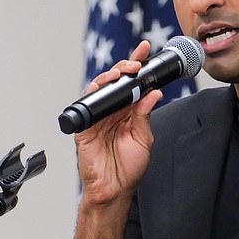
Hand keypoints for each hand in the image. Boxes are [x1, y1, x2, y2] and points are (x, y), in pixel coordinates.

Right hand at [74, 40, 161, 205]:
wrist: (114, 189)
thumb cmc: (128, 167)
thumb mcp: (143, 138)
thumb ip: (145, 115)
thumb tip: (154, 92)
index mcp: (127, 112)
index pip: (133, 83)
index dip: (138, 65)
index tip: (146, 49)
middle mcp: (112, 110)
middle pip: (116, 81)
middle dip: (126, 66)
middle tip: (137, 62)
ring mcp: (97, 116)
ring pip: (100, 87)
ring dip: (110, 76)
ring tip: (123, 71)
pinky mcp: (84, 125)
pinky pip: (86, 103)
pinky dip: (94, 92)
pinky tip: (104, 85)